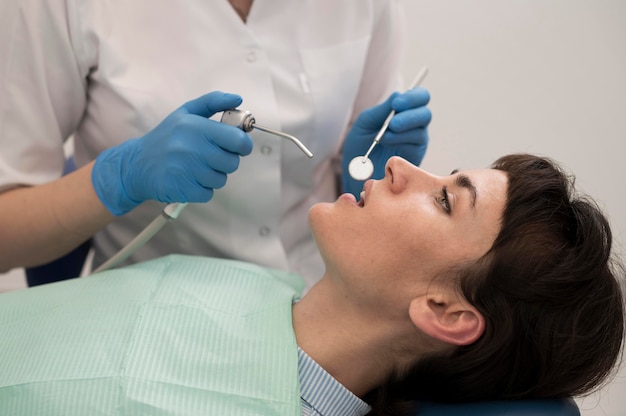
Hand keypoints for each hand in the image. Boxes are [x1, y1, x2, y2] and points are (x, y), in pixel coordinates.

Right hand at [92, 91, 252, 215]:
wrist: (136, 164)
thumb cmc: (167, 137)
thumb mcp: (187, 113)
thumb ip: (214, 102)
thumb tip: (238, 99)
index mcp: (196, 127)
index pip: (238, 140)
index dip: (242, 145)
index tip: (236, 146)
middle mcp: (191, 148)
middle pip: (232, 163)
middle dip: (225, 161)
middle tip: (209, 157)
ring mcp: (186, 170)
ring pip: (221, 179)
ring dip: (213, 176)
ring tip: (195, 168)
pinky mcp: (182, 189)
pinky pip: (208, 194)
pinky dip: (202, 189)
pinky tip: (189, 179)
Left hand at [341, 87, 430, 195]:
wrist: (355, 170)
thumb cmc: (360, 144)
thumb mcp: (366, 122)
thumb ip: (381, 110)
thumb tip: (398, 94)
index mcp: (403, 112)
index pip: (419, 97)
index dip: (412, 98)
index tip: (396, 104)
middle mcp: (413, 125)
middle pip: (425, 113)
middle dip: (408, 116)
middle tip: (392, 123)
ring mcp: (416, 142)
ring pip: (420, 131)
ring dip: (401, 132)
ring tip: (383, 138)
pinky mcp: (415, 157)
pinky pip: (415, 146)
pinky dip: (400, 142)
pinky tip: (387, 145)